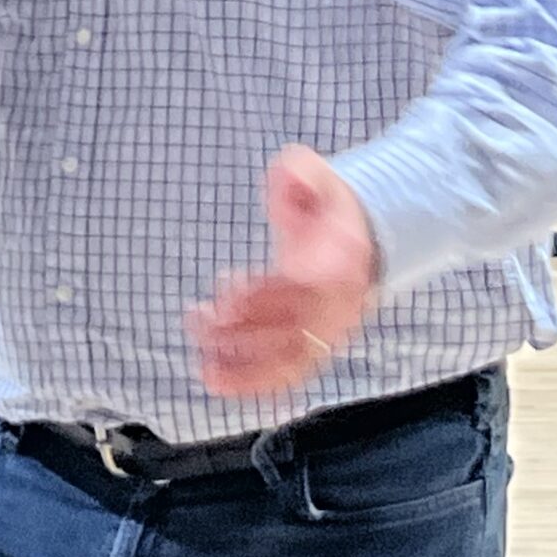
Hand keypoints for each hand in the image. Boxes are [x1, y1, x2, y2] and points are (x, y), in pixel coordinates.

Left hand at [187, 147, 378, 397]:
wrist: (357, 237)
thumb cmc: (325, 208)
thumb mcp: (316, 176)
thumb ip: (302, 172)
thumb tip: (292, 174)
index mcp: (344, 260)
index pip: (307, 285)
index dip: (267, 293)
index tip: (226, 288)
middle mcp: (341, 303)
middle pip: (295, 328)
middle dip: (245, 331)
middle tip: (199, 320)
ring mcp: (329, 330)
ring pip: (289, 359)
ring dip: (244, 366)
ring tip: (201, 363)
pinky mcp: (313, 346)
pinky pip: (287, 374)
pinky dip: (254, 384)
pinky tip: (216, 381)